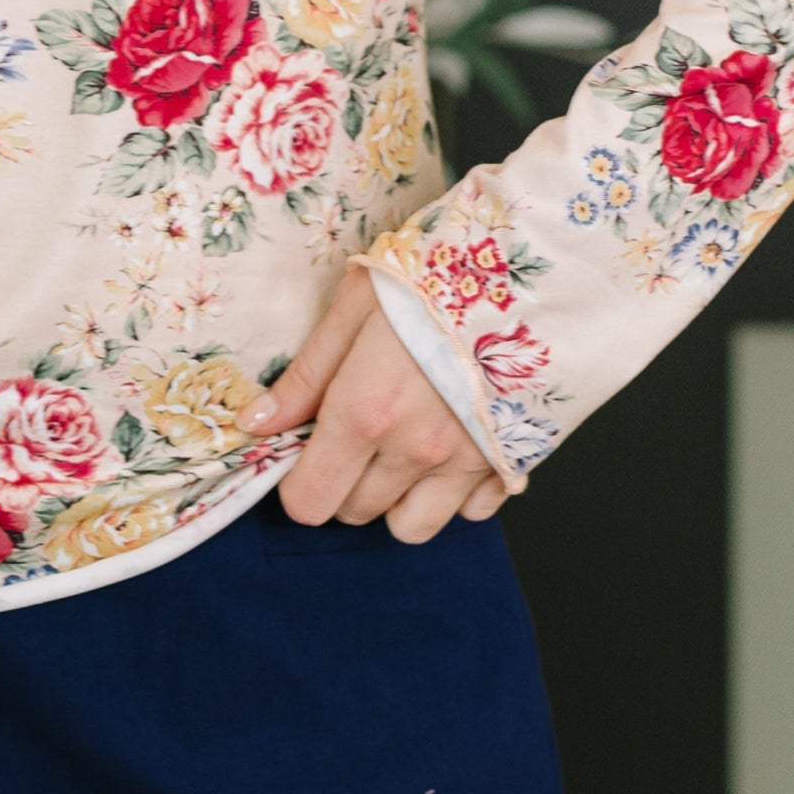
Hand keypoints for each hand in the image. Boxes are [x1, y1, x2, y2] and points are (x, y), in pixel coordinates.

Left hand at [246, 268, 508, 542]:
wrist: (536, 266)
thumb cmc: (438, 275)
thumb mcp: (356, 307)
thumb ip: (306, 376)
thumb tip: (257, 424)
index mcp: (365, 412)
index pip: (309, 500)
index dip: (298, 482)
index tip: (306, 451)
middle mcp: (414, 450)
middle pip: (354, 513)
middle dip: (344, 482)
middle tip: (356, 433)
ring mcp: (466, 463)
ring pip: (411, 527)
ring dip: (397, 498)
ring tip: (400, 449)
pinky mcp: (511, 463)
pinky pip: (470, 512)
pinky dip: (455, 492)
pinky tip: (450, 446)